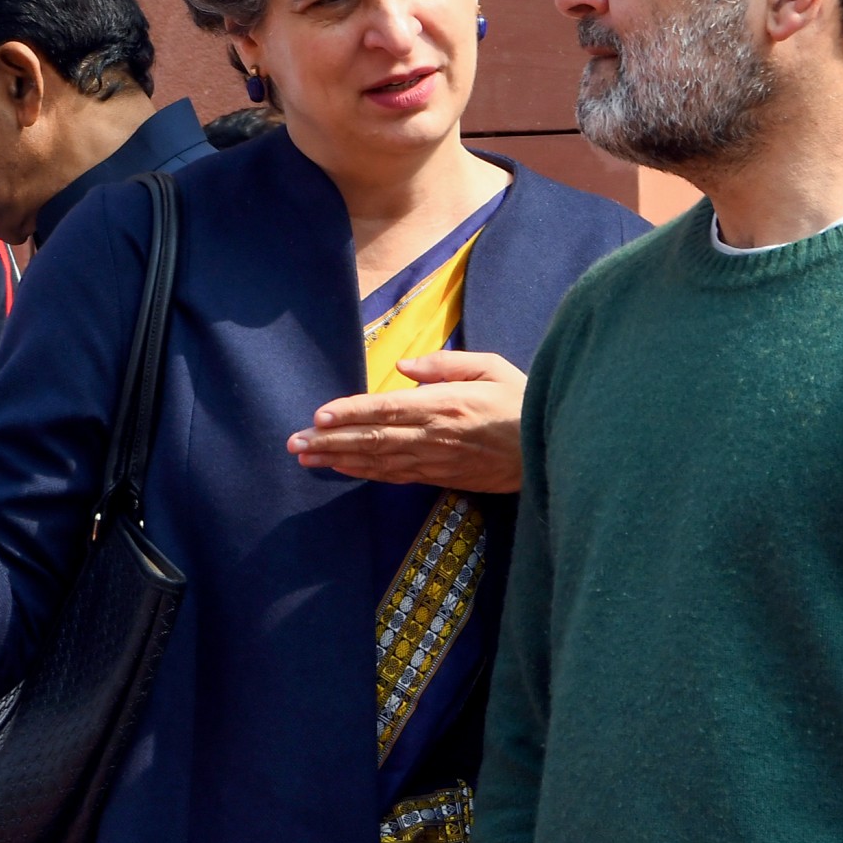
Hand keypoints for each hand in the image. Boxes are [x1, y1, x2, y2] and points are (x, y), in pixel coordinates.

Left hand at [288, 351, 525, 492]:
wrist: (549, 451)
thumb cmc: (522, 402)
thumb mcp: (492, 368)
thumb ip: (445, 365)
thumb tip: (403, 368)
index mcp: (444, 404)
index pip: (386, 408)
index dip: (349, 412)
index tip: (318, 415)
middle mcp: (434, 435)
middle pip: (372, 438)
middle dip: (330, 440)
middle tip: (293, 442)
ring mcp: (435, 460)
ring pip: (378, 461)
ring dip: (338, 458)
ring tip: (305, 456)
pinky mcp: (440, 477)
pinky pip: (395, 475)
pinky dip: (365, 472)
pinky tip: (343, 468)